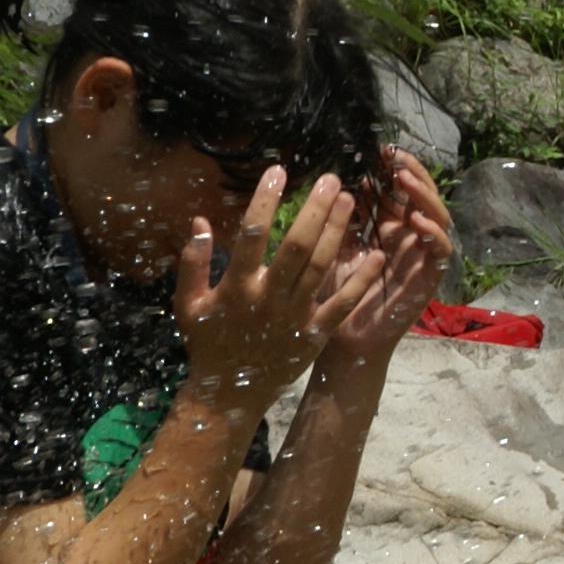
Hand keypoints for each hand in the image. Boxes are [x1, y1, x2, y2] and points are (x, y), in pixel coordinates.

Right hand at [176, 165, 379, 402]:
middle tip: (333, 179)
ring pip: (321, 268)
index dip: (265, 200)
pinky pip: (343, 303)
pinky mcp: (316, 333)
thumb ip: (191, 263)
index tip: (278, 170)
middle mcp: (269, 298)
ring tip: (351, 200)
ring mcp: (295, 316)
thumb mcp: (188, 303)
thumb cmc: (207, 342)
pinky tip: (376, 255)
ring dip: (337, 232)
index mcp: (237, 287)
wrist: (231, 392)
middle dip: (316, 210)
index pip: (251, 234)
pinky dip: (361, 280)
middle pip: (297, 246)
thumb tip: (200, 221)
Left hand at [317, 148, 455, 369]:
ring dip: (424, 195)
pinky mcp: (430, 277)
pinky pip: (442, 250)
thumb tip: (343, 180)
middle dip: (411, 172)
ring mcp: (422, 255)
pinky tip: (416, 219)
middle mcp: (409, 236)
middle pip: (421, 195)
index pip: (398, 188)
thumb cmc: (338, 292)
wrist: (344, 336)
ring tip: (405, 179)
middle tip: (395, 157)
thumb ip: (345, 217)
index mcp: (388, 225)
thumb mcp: (337, 245)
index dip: (392, 167)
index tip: (379, 148)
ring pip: (437, 216)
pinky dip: (433, 232)